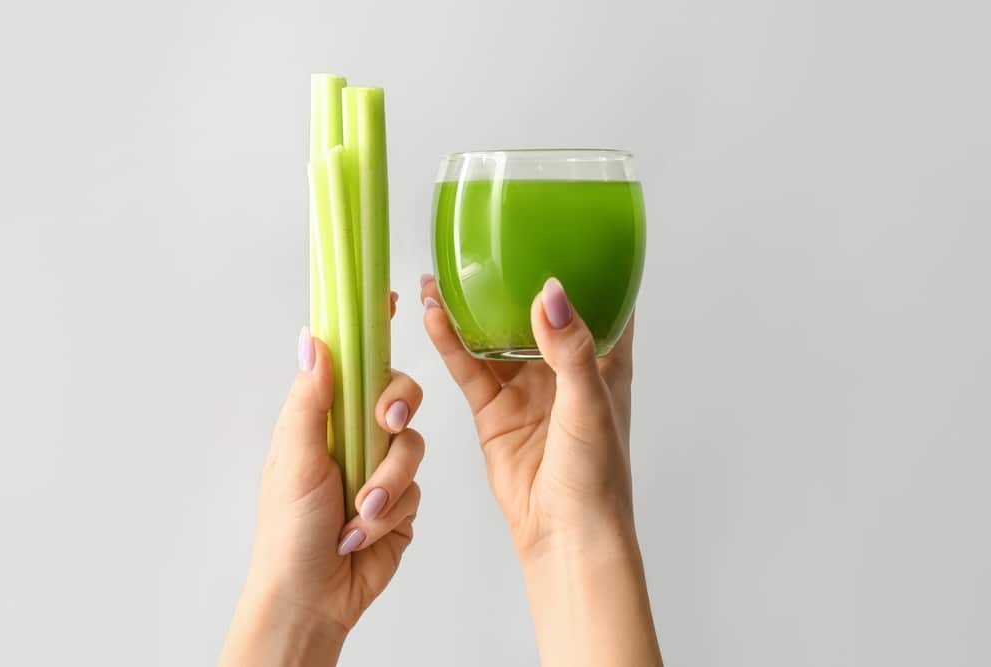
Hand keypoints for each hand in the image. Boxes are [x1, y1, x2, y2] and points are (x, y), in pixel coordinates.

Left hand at [220, 294, 424, 666]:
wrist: (312, 597)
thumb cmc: (287, 532)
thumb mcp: (296, 459)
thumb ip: (310, 400)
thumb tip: (313, 340)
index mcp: (323, 417)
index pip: (352, 361)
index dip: (371, 328)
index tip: (388, 296)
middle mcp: (355, 434)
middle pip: (398, 393)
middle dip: (396, 410)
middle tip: (385, 424)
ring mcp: (381, 466)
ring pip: (412, 445)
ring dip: (386, 483)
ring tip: (357, 514)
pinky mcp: (401, 500)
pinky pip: (417, 488)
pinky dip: (392, 512)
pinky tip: (363, 532)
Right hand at [421, 275, 660, 666]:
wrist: (563, 533)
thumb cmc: (596, 476)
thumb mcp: (590, 403)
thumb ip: (570, 347)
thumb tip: (551, 292)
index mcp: (603, 359)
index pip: (604, 298)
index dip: (590, 262)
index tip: (568, 223)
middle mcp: (563, 367)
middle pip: (535, 310)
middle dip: (511, 278)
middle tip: (485, 243)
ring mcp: (526, 387)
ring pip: (493, 335)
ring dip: (470, 307)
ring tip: (441, 273)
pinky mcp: (494, 410)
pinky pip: (469, 367)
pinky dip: (450, 343)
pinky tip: (433, 317)